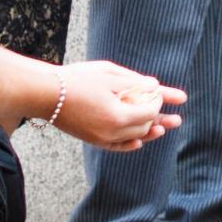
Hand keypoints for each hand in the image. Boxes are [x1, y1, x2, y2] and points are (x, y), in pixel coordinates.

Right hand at [52, 60, 187, 151]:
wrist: (45, 93)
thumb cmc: (77, 79)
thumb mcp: (109, 74)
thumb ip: (134, 81)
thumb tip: (155, 85)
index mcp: (117, 115)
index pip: (148, 112)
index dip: (158, 101)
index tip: (159, 91)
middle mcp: (110, 132)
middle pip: (143, 127)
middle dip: (159, 119)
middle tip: (176, 118)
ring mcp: (100, 138)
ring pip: (132, 138)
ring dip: (149, 132)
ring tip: (165, 129)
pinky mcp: (91, 139)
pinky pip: (115, 146)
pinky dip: (129, 143)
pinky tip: (139, 141)